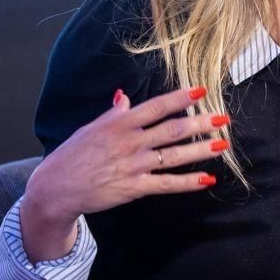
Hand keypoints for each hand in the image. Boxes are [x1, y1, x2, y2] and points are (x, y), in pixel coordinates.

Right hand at [20, 86, 229, 261]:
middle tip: (224, 118)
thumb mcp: (91, 128)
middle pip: (172, 130)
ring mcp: (133, 166)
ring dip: (202, 150)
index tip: (201, 91)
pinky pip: (167, 184)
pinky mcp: (134, 188)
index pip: (156, 107)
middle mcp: (130, 143)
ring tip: (223, 144)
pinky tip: (207, 179)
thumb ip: (113, 114)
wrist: (55, 188)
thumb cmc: (72, 156)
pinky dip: (188, 182)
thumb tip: (125, 97)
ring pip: (175, 156)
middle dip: (201, 123)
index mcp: (119, 124)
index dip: (180, 99)